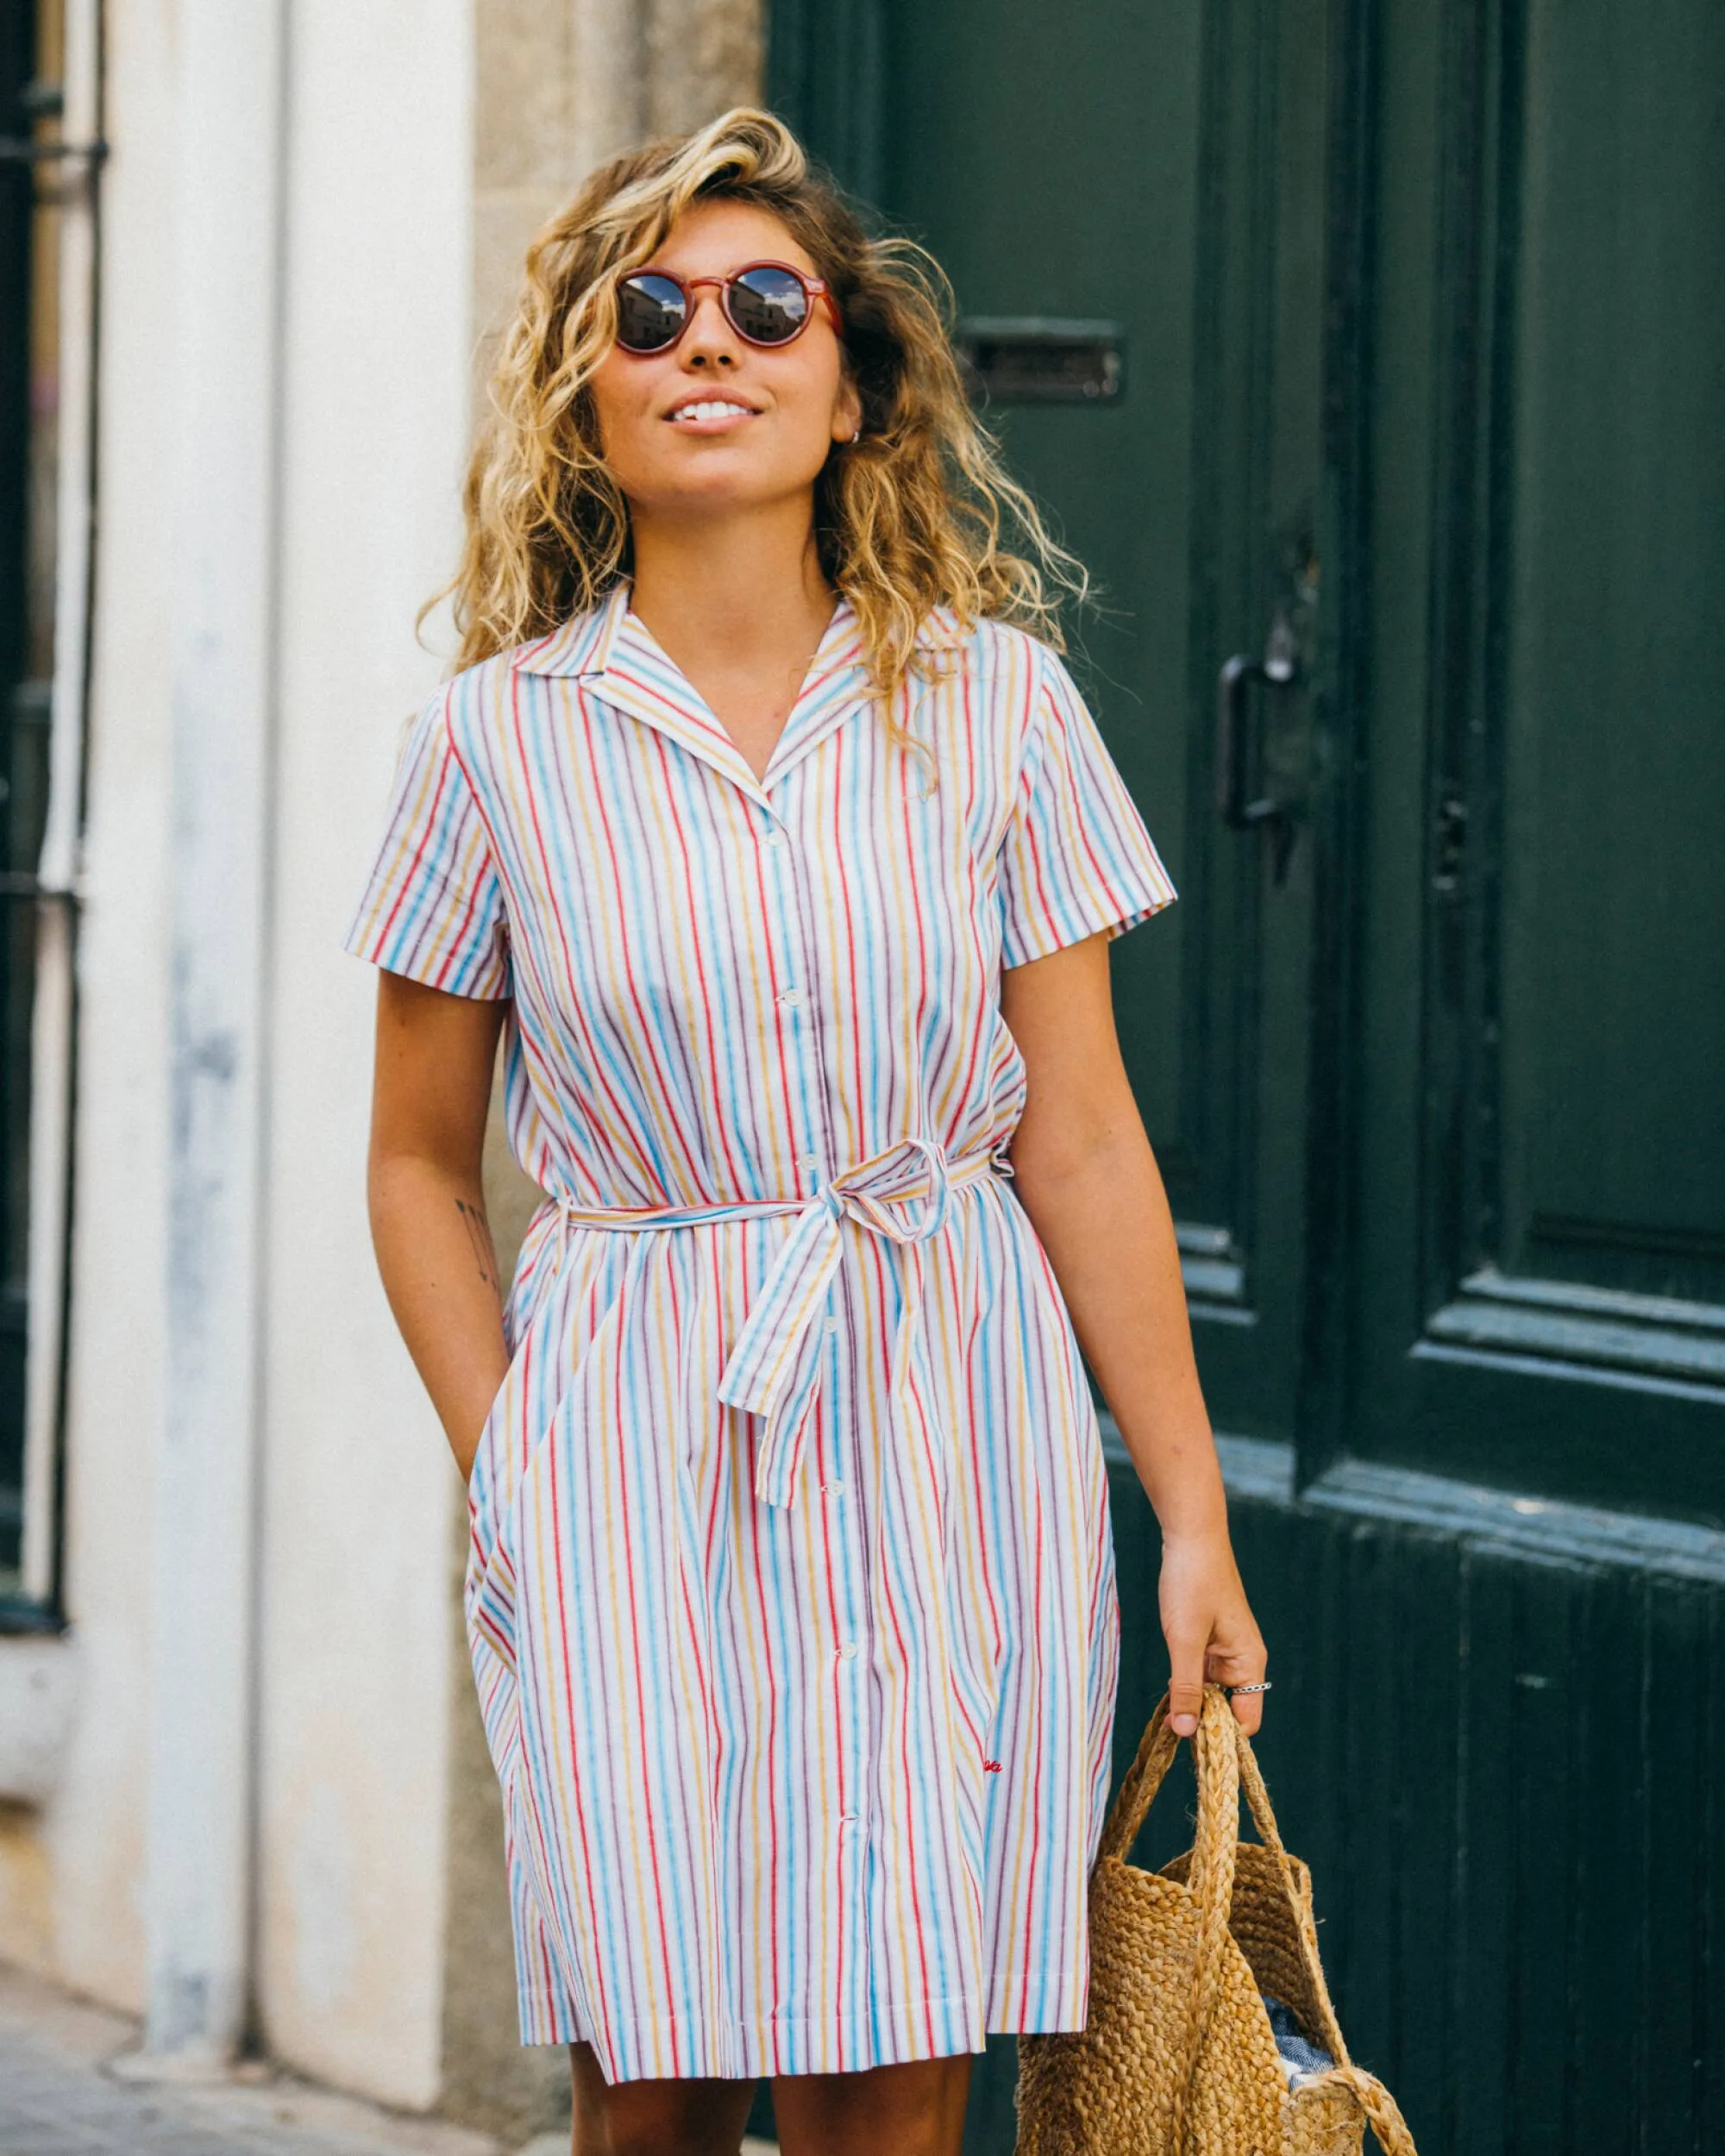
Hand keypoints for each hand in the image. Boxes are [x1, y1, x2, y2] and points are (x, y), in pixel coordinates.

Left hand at [1158, 1526, 1267, 1737]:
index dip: (1221, 1737)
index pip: (1246, 1721)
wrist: (1190, 1535)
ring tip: (1165, 1719)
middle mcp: (1242, 1660)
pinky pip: (1200, 1675)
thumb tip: (1186, 1733)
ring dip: (1190, 1704)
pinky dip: (1185, 1685)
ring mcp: (1225, 1650)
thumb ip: (1185, 1687)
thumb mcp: (1184, 1639)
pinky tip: (1166, 1692)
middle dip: (1203, 1723)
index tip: (1191, 1747)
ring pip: (1211, 1693)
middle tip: (1170, 1734)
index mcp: (1249, 1662)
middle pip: (1228, 1710)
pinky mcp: (1208, 1640)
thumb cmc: (1192, 1582)